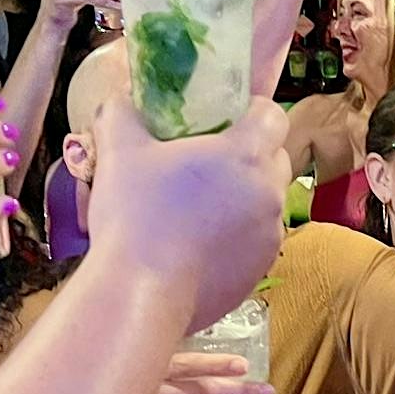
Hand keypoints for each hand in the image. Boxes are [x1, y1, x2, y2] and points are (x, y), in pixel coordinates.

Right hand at [87, 95, 289, 331]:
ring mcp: (270, 235)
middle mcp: (269, 192)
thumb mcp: (119, 151)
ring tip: (202, 206)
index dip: (252, 111)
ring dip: (244, 197)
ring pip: (267, 202)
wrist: (140, 293)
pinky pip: (257, 240)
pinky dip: (238, 235)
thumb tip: (122, 100)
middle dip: (250, 154)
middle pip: (275, 158)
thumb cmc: (135, 215)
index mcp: (246, 153)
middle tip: (210, 161)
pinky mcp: (260, 269)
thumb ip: (122, 113)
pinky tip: (200, 242)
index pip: (273, 116)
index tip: (225, 118)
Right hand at [131, 351, 273, 393]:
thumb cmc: (88, 381)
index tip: (244, 366)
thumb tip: (176, 337)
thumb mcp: (120, 358)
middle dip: (238, 392)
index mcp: (144, 371)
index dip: (216, 365)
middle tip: (267, 392)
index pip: (187, 365)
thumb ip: (150, 354)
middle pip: (201, 393)